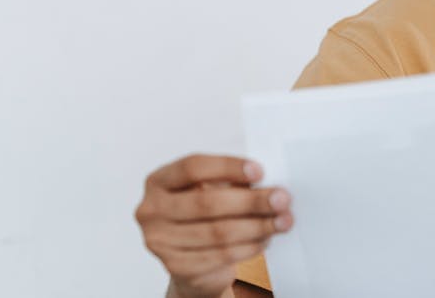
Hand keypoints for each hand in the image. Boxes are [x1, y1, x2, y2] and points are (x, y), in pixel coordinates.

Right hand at [135, 154, 292, 297]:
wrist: (191, 260)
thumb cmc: (204, 215)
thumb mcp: (210, 190)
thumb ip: (231, 183)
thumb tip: (268, 185)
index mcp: (158, 181)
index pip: (192, 167)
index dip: (228, 167)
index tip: (260, 171)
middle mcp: (151, 210)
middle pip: (207, 202)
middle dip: (251, 201)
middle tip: (282, 199)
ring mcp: (160, 241)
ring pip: (218, 232)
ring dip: (258, 226)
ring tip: (283, 221)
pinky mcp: (176, 267)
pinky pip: (221, 255)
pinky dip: (249, 246)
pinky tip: (265, 239)